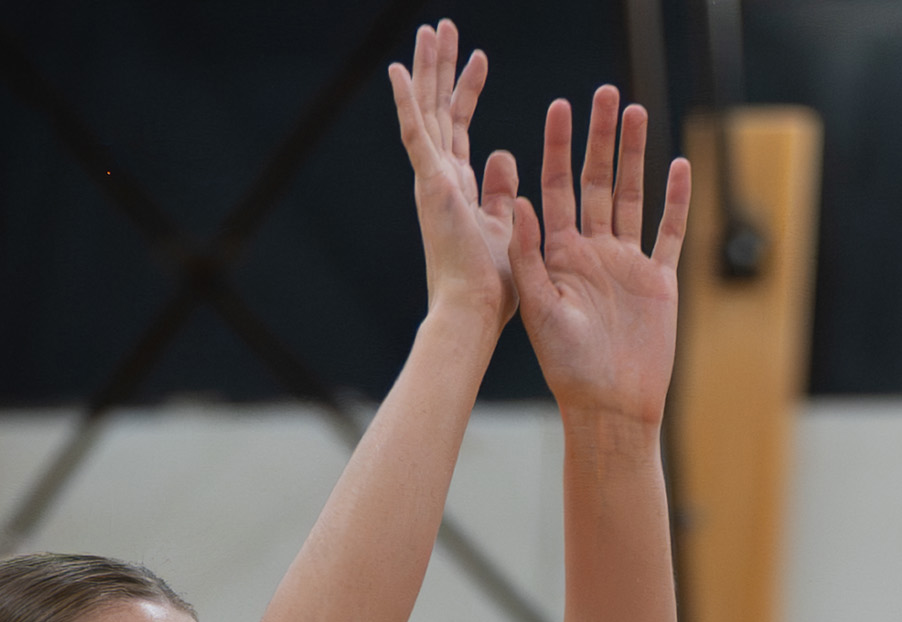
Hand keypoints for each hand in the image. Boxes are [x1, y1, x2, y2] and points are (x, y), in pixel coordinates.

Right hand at [387, 22, 517, 334]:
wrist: (474, 313)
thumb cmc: (491, 287)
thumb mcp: (505, 225)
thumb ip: (502, 190)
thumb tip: (504, 154)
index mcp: (456, 188)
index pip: (459, 127)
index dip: (467, 90)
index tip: (479, 58)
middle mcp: (439, 179)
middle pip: (438, 109)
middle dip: (441, 67)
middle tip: (442, 28)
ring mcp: (431, 180)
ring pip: (426, 111)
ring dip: (426, 69)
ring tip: (429, 30)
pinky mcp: (430, 185)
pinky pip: (416, 134)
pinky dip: (405, 101)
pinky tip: (396, 70)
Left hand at [511, 86, 688, 431]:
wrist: (611, 407)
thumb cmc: (567, 369)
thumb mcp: (539, 308)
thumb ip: (528, 255)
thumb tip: (518, 200)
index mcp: (559, 257)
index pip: (558, 189)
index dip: (558, 148)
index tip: (560, 107)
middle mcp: (593, 254)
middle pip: (597, 182)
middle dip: (599, 138)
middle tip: (604, 93)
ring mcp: (627, 264)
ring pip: (633, 197)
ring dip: (635, 155)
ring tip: (636, 112)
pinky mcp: (658, 280)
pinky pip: (669, 231)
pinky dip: (676, 199)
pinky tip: (679, 164)